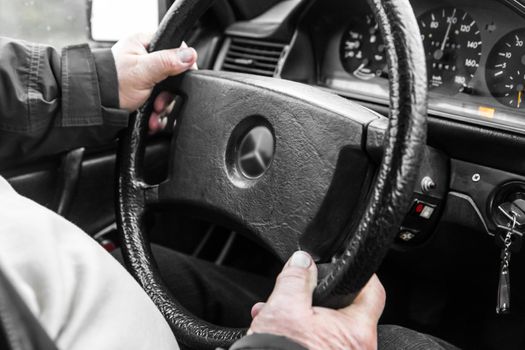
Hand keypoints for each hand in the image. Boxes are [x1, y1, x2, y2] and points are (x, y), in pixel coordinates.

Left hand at [111, 33, 197, 131]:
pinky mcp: (144, 92)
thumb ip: (167, 61)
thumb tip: (190, 54)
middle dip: (169, 94)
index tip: (182, 80)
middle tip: (160, 102)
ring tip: (154, 112)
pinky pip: (160, 102)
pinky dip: (158, 113)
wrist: (95, 107)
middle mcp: (145, 58)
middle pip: (174, 75)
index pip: (176, 48)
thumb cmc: (111, 84)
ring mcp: (145, 76)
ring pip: (168, 91)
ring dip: (164, 107)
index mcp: (144, 43)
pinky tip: (153, 118)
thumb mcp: (143, 71)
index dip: (183, 65)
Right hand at [249, 251, 385, 349]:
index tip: (344, 264)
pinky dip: (296, 337)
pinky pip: (315, 345)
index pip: (372, 292)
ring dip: (298, 319)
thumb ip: (295, 280)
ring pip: (323, 330)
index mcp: (355, 332)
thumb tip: (302, 261)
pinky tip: (273, 334)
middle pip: (341, 311)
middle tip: (292, 291)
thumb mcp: (284, 310)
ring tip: (271, 314)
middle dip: (311, 298)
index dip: (359, 274)